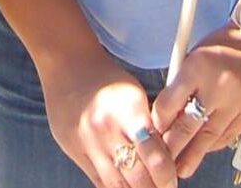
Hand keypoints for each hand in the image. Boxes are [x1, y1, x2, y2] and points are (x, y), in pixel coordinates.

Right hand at [36, 48, 176, 187]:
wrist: (68, 66)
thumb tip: (168, 162)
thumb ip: (151, 129)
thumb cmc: (108, 80)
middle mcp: (107, 130)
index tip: (172, 180)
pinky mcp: (74, 152)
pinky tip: (125, 184)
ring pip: (117, 186)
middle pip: (137, 179)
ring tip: (145, 187)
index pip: (155, 157)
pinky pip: (98, 182)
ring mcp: (88, 144)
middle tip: (163, 187)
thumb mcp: (136, 96)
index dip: (167, 176)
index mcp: (128, 111)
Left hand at [151, 25, 240, 179]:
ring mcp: (237, 102)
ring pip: (209, 136)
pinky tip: (205, 151)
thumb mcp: (201, 52)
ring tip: (181, 168)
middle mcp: (217, 86)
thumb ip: (186, 79)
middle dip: (173, 146)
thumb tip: (170, 109)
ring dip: (194, 154)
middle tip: (162, 160)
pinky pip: (229, 135)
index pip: (169, 102)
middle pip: (188, 125)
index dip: (159, 121)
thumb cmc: (230, 43)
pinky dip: (215, 144)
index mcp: (198, 65)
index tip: (153, 132)